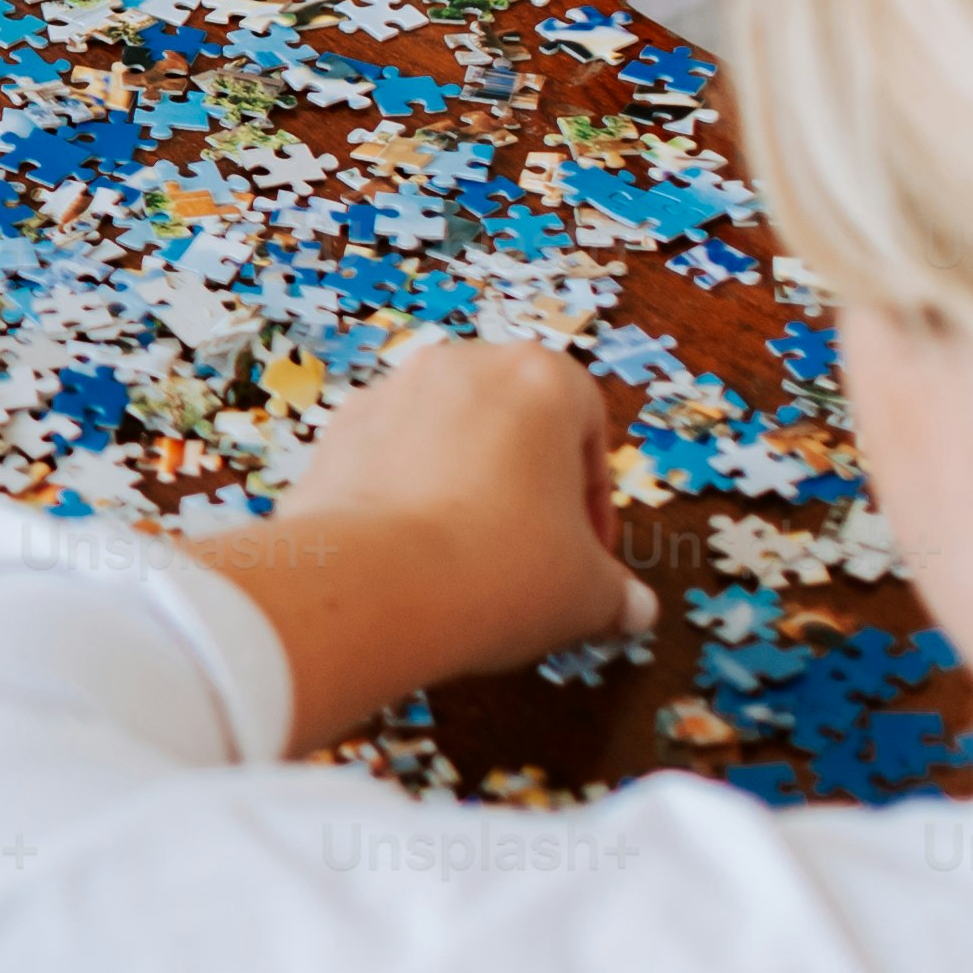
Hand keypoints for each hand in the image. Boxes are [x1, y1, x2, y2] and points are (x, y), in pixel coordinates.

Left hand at [203, 339, 658, 752]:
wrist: (372, 583)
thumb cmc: (503, 570)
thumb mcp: (587, 593)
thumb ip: (616, 591)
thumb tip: (633, 608)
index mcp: (541, 377)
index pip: (589, 428)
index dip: (594, 501)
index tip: (589, 554)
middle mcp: (463, 364)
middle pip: (515, 423)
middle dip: (530, 486)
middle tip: (535, 554)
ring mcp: (393, 390)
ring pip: (449, 436)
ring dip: (466, 486)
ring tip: (470, 561)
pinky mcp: (338, 429)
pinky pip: (390, 458)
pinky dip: (407, 495)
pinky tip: (414, 556)